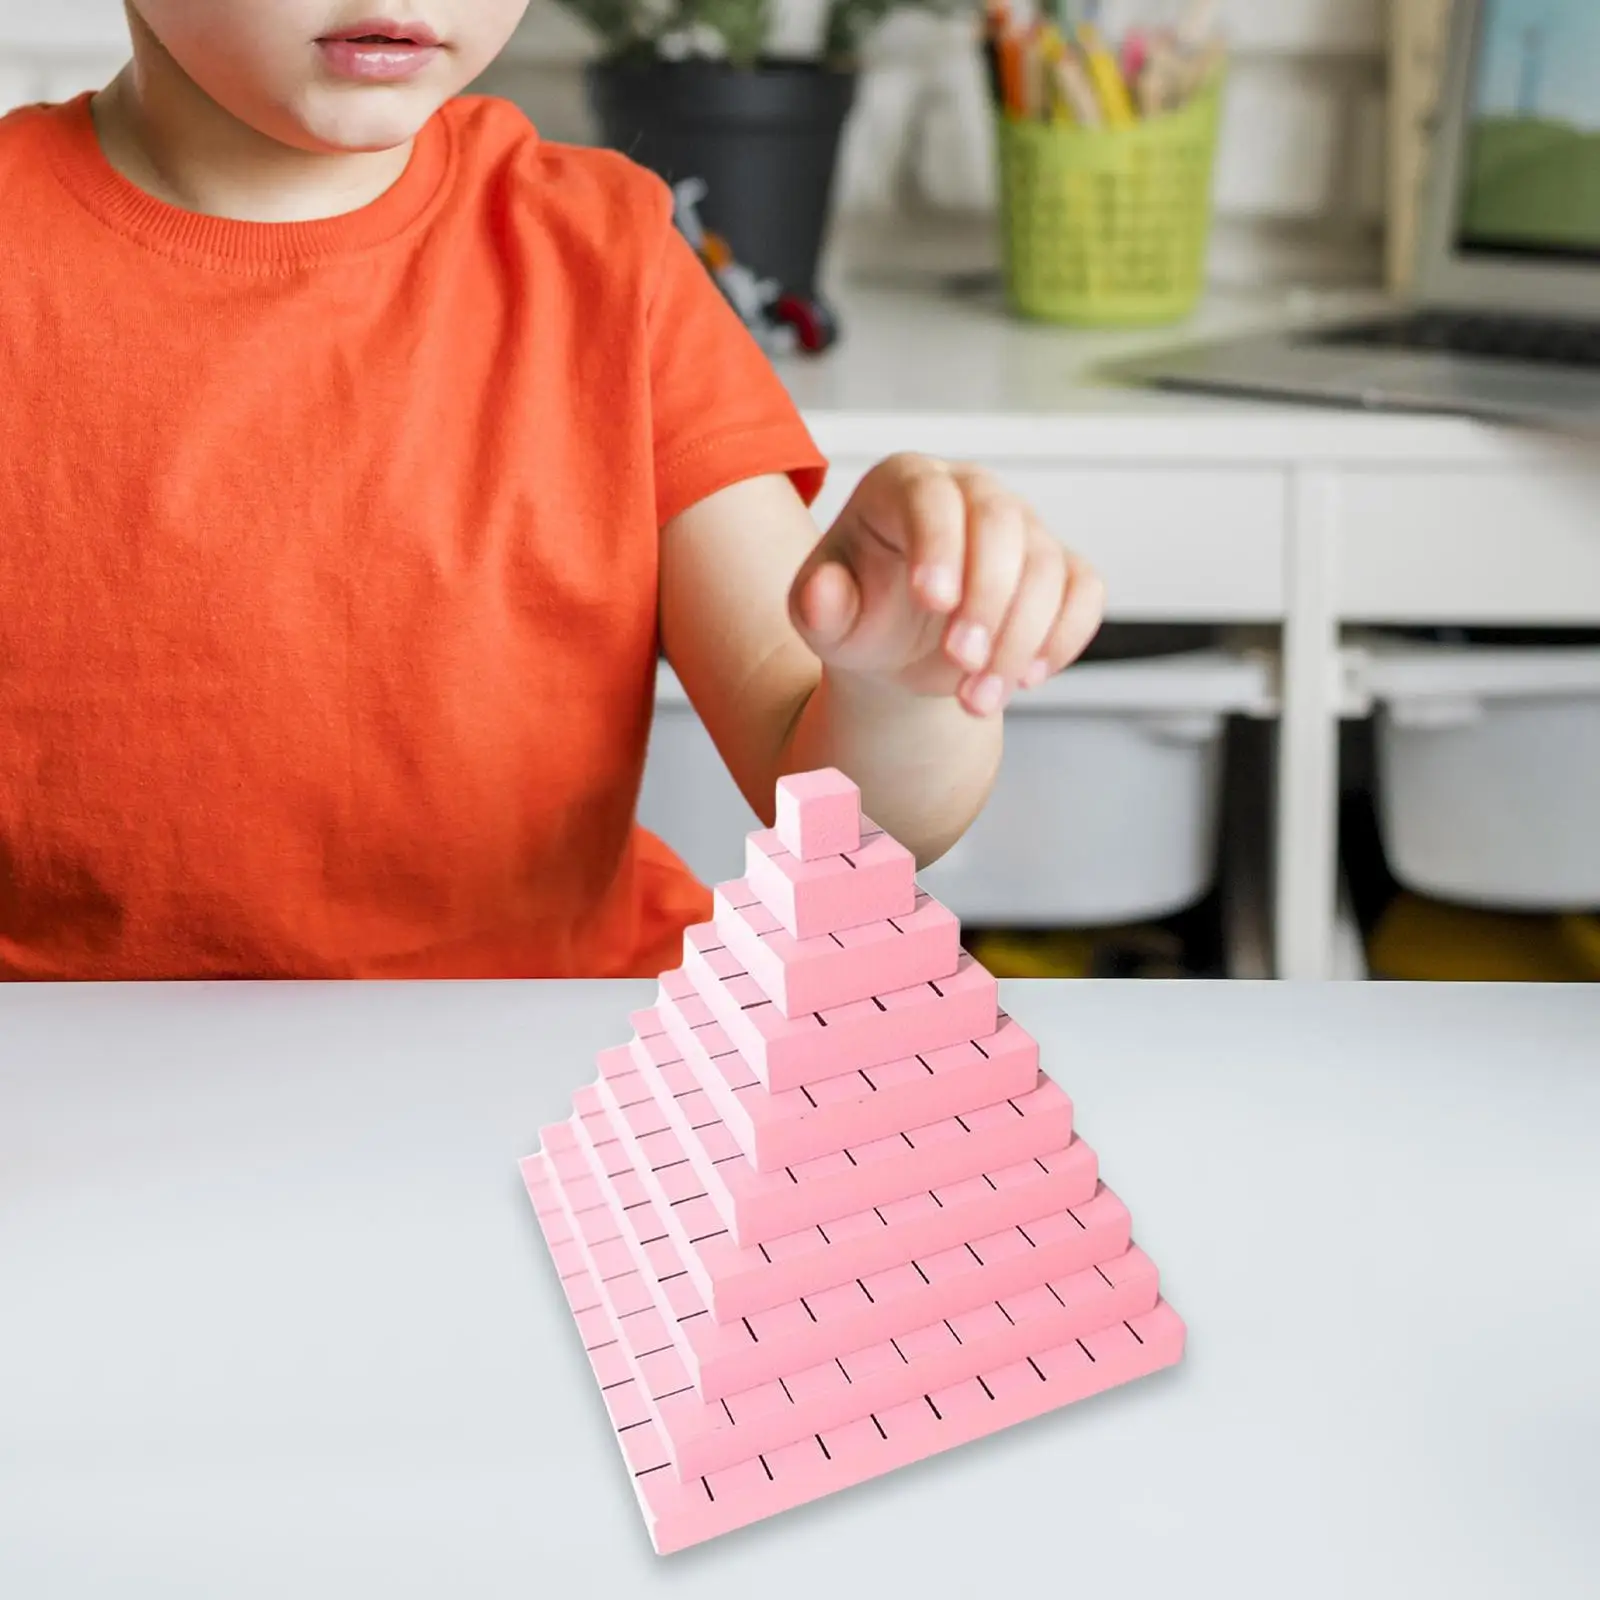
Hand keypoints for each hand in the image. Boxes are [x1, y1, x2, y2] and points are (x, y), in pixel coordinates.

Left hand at [787, 453, 1105, 716]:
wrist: (897, 648)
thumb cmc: (859, 616)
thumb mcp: (825, 619)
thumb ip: (817, 605)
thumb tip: (822, 593)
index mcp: (904, 484)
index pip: (931, 496)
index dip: (938, 543)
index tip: (932, 600)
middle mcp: (971, 491)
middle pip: (1001, 523)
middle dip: (987, 598)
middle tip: (960, 663)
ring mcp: (1022, 526)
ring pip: (1046, 566)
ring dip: (1019, 640)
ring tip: (976, 698)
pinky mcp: (1060, 566)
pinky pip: (1084, 592)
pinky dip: (1064, 638)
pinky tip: (1026, 679)